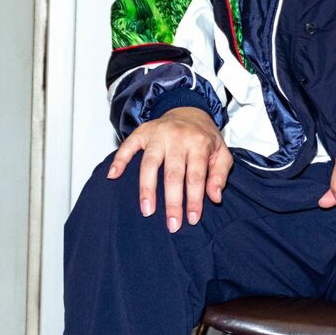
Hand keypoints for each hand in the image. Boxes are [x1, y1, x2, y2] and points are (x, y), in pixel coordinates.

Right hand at [108, 106, 232, 232]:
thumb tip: (215, 197)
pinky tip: (113, 176)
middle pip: (173, 174)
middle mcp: (177, 138)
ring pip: (149, 164)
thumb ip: (219, 175)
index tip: (192, 219)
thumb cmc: (204, 137)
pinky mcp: (142, 132)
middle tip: (172, 224)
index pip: (196, 176)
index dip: (194, 198)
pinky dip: (119, 160)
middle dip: (172, 201)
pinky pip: (127, 146)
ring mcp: (158, 135)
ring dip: (147, 188)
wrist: (189, 110)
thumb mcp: (221, 152)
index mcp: (199, 143)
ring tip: (147, 211)